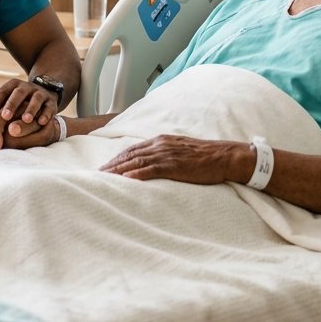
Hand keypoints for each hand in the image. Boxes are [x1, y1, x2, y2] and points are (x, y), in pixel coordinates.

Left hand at [0, 78, 57, 147]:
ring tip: (26, 119)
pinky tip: (42, 122)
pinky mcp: (51, 102)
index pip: (2, 92)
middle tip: (4, 116)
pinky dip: (46, 114)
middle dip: (11, 105)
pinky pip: (49, 107)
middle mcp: (26, 88)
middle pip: (18, 94)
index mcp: (12, 86)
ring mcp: (39, 94)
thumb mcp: (6, 98)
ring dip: (31, 109)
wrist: (43, 92)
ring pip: (35, 99)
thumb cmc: (19, 100)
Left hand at [99, 135, 248, 184]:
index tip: (103, 168)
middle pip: (129, 154)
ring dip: (117, 171)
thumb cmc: (206, 156)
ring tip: (103, 179)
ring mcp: (167, 154)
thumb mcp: (181, 151)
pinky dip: (135, 174)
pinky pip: (150, 170)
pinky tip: (125, 181)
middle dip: (111, 165)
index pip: (132, 149)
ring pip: (135, 161)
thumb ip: (166, 154)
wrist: (225, 156)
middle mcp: (160, 144)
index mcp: (161, 140)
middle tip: (95, 175)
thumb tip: (152, 165)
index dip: (116, 159)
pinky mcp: (174, 165)